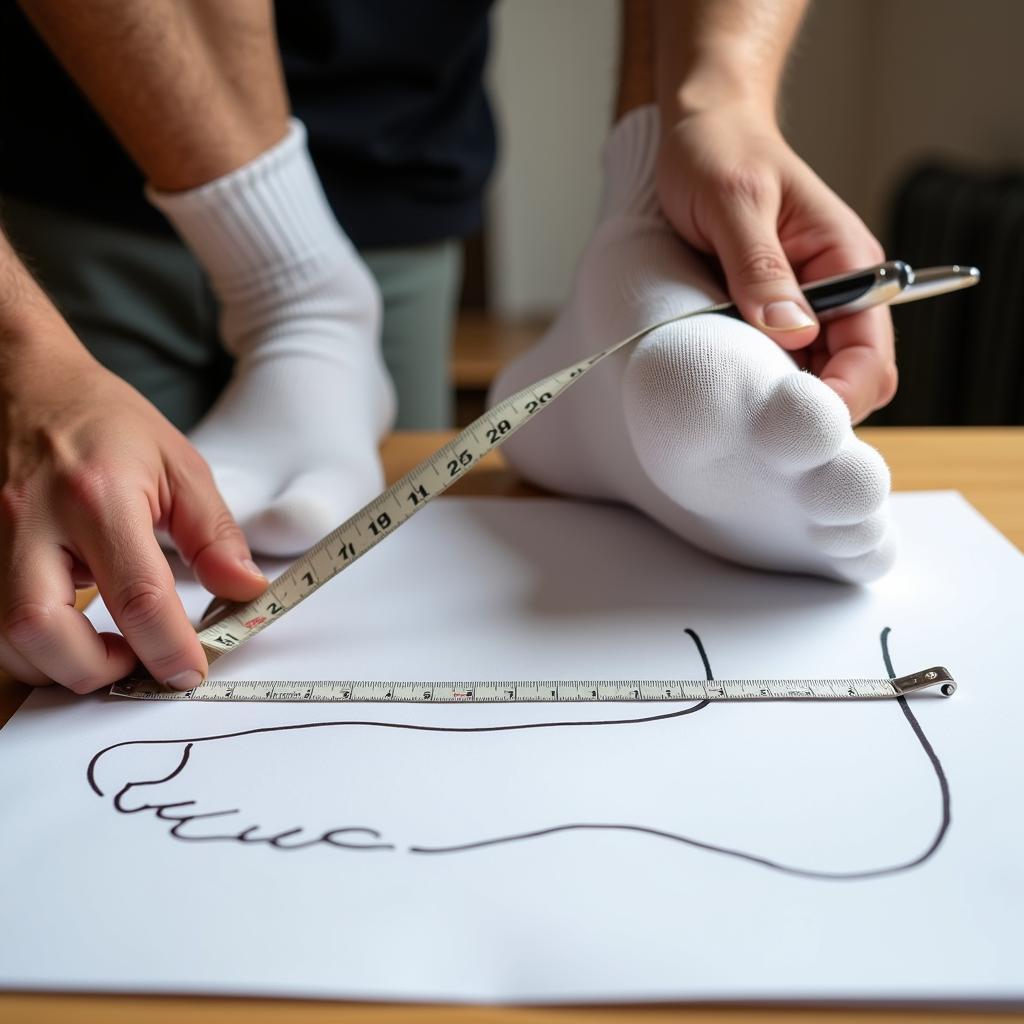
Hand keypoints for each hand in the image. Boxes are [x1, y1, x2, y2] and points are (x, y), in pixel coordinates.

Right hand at [0, 324, 266, 692]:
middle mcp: (32, 521)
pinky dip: (32, 644)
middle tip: (135, 663)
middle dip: (93, 670)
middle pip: (41, 631)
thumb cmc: (104, 422)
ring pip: (6, 638)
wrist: (27, 383)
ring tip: (105, 648)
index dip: (169, 648)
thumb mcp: (179, 465)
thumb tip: (245, 591)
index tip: (191, 670)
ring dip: (58, 664)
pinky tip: (68, 627)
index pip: (137, 595)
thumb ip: (214, 535)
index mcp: (99, 496)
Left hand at [655, 103, 897, 423]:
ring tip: (737, 407)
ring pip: (815, 381)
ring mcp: (805, 308)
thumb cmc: (719, 152)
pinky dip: (761, 383)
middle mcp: (837, 292)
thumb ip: (761, 268)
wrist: (700, 130)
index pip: (870, 352)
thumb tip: (791, 332)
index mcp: (848, 261)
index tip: (794, 420)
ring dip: (783, 400)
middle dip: (814, 409)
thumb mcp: (734, 203)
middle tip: (759, 425)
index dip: (841, 395)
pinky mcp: (771, 316)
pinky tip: (729, 385)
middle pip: (851, 379)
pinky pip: (780, 366)